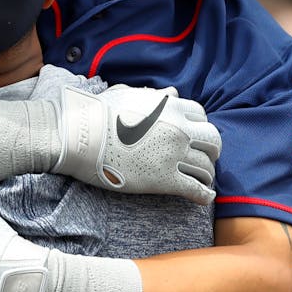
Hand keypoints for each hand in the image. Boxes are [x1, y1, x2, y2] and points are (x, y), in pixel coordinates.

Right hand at [53, 85, 219, 204]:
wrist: (79, 136)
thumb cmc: (96, 114)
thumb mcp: (128, 95)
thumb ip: (153, 95)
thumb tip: (171, 93)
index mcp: (170, 107)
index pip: (201, 116)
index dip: (199, 128)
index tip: (194, 137)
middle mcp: (178, 129)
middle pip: (212, 140)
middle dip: (211, 150)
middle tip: (205, 158)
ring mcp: (173, 154)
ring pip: (205, 167)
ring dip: (206, 175)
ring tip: (203, 181)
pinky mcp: (164, 179)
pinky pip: (195, 189)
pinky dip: (204, 195)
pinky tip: (205, 198)